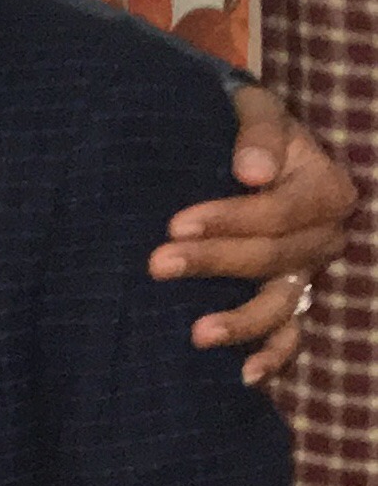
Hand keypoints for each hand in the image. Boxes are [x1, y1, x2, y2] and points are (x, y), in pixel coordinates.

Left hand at [149, 86, 356, 385]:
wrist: (251, 148)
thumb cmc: (251, 129)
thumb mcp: (258, 110)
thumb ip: (259, 133)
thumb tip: (250, 172)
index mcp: (328, 187)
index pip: (279, 213)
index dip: (229, 220)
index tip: (176, 224)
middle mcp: (326, 235)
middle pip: (273, 258)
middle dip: (214, 263)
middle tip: (157, 264)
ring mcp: (310, 272)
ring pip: (280, 304)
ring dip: (239, 321)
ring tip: (197, 334)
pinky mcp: (293, 298)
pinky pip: (291, 334)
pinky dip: (272, 356)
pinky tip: (243, 375)